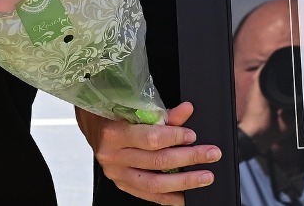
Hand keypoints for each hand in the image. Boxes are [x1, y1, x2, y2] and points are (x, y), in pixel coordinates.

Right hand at [78, 101, 220, 204]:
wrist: (92, 126)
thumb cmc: (112, 113)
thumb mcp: (133, 107)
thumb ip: (162, 113)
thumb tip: (187, 110)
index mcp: (114, 133)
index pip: (151, 138)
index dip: (175, 137)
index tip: (193, 135)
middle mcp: (114, 156)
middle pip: (157, 161)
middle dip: (189, 158)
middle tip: (211, 154)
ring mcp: (117, 174)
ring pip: (155, 183)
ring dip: (184, 181)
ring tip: (205, 177)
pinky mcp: (122, 184)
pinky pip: (148, 195)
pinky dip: (169, 198)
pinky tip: (185, 196)